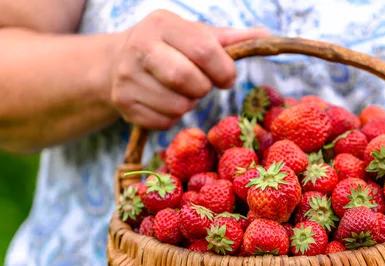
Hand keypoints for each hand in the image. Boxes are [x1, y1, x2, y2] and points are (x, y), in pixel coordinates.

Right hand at [106, 10, 268, 129]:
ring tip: (180, 92)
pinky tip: (164, 102)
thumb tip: (268, 36)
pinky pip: (162, 122)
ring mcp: (127, 76)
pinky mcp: (123, 103)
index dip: (223, 70)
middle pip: (187, 79)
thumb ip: (231, 39)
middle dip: (203, 88)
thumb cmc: (170, 48)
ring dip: (187, 104)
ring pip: (176, 106)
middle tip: (201, 86)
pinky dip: (171, 118)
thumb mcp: (197, 36)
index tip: (226, 78)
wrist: (117, 62)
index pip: (204, 50)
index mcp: (163, 24)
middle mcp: (140, 46)